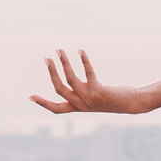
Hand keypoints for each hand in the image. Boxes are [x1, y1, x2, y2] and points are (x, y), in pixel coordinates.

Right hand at [30, 49, 152, 115]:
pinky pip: (88, 73)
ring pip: (70, 79)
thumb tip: (70, 79)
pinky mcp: (99, 91)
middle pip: (59, 89)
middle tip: (46, 58)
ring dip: (64, 63)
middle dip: (51, 73)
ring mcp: (89, 98)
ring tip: (59, 51)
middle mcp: (81, 104)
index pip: (56, 109)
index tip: (30, 96)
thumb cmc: (112, 98)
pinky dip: (84, 61)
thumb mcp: (92, 96)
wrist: (131, 104)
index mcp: (77, 107)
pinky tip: (81, 51)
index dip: (42, 103)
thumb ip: (81, 91)